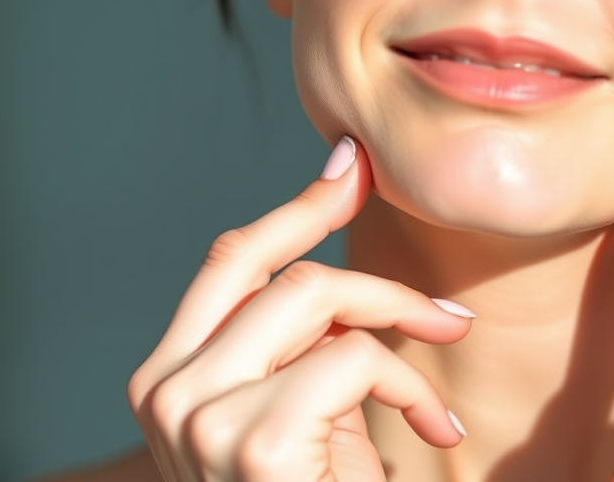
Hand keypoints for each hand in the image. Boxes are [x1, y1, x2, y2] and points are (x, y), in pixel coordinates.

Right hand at [127, 137, 471, 481]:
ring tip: (442, 382)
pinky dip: (411, 385)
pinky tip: (436, 428)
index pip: (230, 260)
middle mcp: (166, 387)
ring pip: (317, 299)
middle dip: (375, 280)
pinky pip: (352, 360)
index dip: (295, 209)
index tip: (350, 169)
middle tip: (446, 316)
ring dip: (401, 327)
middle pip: (278, 271)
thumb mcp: (304, 417)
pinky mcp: (250, 443)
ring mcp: (198, 414)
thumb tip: (342, 265)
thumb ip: (306, 346)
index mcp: (169, 374)